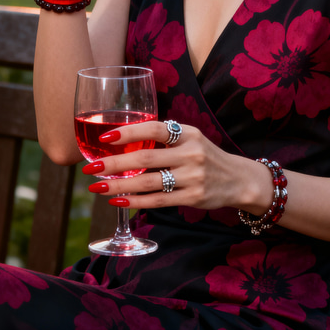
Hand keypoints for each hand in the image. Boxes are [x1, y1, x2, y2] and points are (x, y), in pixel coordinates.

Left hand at [82, 121, 272, 213]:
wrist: (238, 179)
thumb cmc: (205, 156)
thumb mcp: (191, 139)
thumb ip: (164, 139)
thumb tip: (124, 140)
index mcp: (189, 133)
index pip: (156, 128)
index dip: (130, 132)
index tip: (105, 137)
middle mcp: (191, 153)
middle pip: (146, 158)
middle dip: (114, 163)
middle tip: (91, 167)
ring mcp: (193, 177)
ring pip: (148, 182)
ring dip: (119, 185)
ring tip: (97, 186)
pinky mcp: (193, 197)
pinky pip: (158, 200)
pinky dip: (135, 201)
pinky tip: (117, 200)